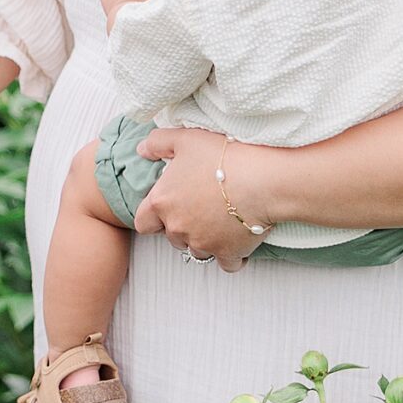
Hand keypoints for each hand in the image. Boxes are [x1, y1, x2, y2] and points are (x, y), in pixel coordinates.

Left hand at [132, 125, 251, 269]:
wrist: (261, 179)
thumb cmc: (222, 156)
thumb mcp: (184, 138)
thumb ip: (157, 143)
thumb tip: (141, 150)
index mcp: (162, 202)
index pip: (143, 222)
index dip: (153, 217)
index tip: (168, 208)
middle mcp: (178, 228)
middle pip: (172, 237)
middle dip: (182, 227)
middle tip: (200, 209)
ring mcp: (203, 243)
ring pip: (197, 251)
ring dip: (204, 241)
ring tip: (219, 222)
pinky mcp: (228, 253)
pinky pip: (226, 263)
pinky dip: (231, 255)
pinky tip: (238, 241)